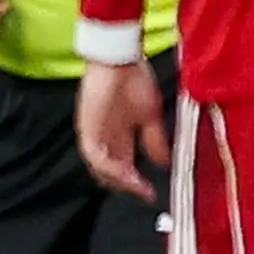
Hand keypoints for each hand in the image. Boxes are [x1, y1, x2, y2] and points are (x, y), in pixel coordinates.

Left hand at [76, 57, 169, 199]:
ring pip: (100, 168)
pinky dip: (109, 167)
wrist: (119, 60)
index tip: (152, 193)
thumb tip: (165, 162)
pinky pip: (95, 156)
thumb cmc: (134, 80)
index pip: (125, 167)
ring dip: (118, 180)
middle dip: (127, 186)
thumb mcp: (151, 116)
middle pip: (111, 173)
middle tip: (143, 192)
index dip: (137, 183)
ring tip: (136, 185)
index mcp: (120, 137)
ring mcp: (94, 135)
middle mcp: (105, 139)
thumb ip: (155, 141)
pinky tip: (125, 172)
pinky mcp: (87, 129)